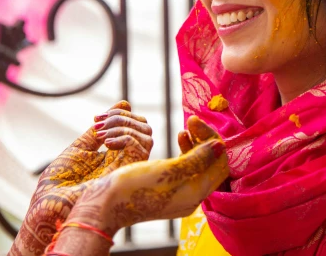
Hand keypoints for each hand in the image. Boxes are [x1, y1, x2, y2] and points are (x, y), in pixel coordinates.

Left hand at [8, 101, 151, 255]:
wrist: (50, 202)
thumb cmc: (62, 180)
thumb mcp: (82, 146)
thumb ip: (101, 127)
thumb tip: (124, 102)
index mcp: (116, 155)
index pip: (135, 128)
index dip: (121, 115)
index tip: (97, 117)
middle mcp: (126, 161)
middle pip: (145, 130)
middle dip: (124, 118)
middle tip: (100, 124)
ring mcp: (128, 168)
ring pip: (147, 137)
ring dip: (124, 126)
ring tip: (102, 135)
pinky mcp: (127, 174)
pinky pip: (141, 148)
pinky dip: (125, 137)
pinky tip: (107, 143)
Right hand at [65, 116, 228, 235]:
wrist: (104, 206)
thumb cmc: (134, 187)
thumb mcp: (168, 170)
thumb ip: (198, 158)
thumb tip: (221, 146)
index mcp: (196, 193)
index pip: (220, 163)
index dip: (212, 139)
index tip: (195, 121)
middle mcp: (192, 196)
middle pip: (211, 163)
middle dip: (205, 139)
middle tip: (192, 120)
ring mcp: (180, 194)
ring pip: (199, 164)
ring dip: (195, 144)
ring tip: (184, 129)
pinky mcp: (168, 190)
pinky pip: (186, 168)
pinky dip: (184, 152)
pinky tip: (178, 138)